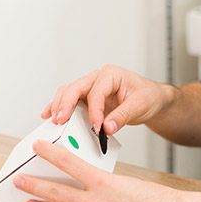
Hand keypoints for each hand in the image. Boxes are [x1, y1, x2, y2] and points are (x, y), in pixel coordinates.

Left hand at [14, 139, 192, 201]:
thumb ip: (101, 185)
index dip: (49, 154)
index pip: (68, 163)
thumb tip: (83, 184)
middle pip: (54, 192)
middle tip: (19, 180)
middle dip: (33, 185)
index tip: (37, 147)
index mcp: (103, 183)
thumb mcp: (126, 182)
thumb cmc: (157, 200)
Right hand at [41, 65, 174, 135]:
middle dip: (66, 105)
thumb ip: (123, 116)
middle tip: (61, 121)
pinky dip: (59, 107)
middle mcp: (98, 78)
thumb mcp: (140, 105)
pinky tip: (49, 115)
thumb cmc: (147, 96)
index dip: (95, 110)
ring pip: (68, 92)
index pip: (97, 92)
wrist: (151, 99)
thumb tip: (107, 127)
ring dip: (59, 106)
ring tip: (54, 120)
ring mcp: (90, 87)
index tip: (96, 127)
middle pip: (75, 88)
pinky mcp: (87, 98)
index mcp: (111, 74)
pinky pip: (70, 100)